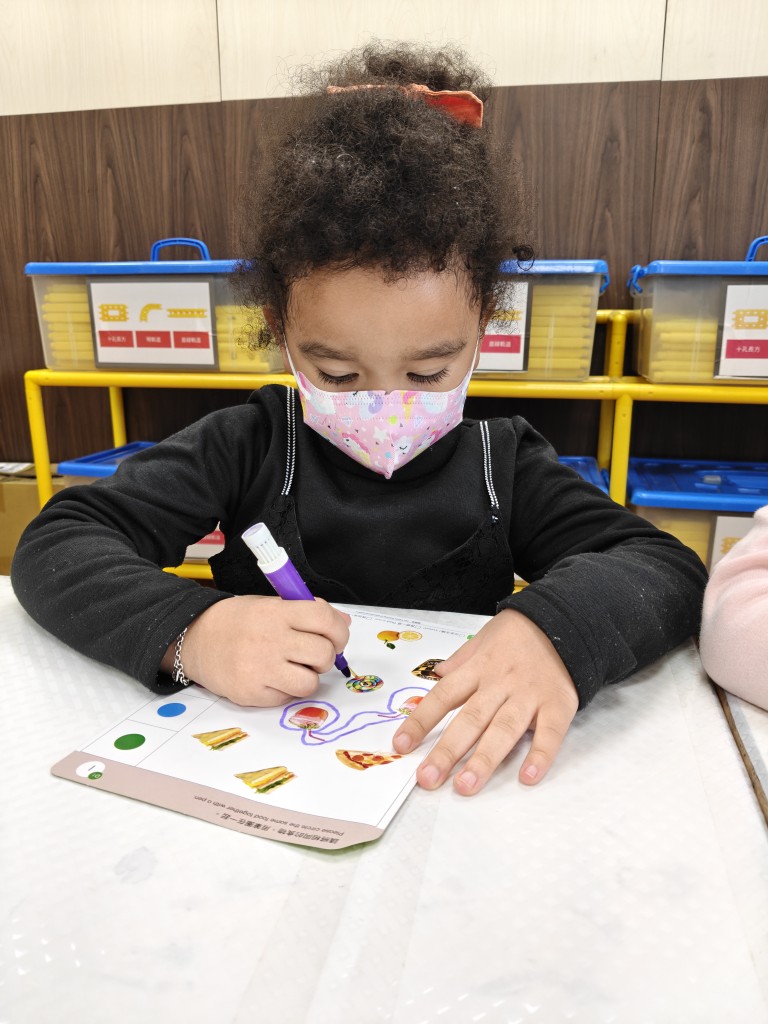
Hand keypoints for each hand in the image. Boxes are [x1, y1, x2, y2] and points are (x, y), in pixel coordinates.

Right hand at [166, 596, 349, 706]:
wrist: (194, 639)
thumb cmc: (236, 621)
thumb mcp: (270, 605)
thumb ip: (307, 613)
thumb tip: (344, 624)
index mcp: (276, 612)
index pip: (324, 619)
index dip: (339, 631)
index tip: (337, 637)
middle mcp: (270, 640)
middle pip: (323, 654)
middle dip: (325, 656)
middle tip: (313, 654)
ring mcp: (260, 669)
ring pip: (310, 683)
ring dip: (308, 677)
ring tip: (293, 668)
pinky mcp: (252, 693)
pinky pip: (287, 698)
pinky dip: (286, 690)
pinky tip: (271, 677)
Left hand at [392, 608, 577, 793]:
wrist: (564, 620)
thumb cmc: (518, 634)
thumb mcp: (482, 638)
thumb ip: (460, 661)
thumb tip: (437, 674)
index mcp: (478, 669)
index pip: (443, 697)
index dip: (420, 721)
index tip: (401, 745)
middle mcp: (500, 684)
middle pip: (470, 720)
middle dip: (447, 751)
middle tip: (428, 779)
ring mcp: (529, 696)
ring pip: (504, 730)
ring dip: (484, 760)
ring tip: (466, 786)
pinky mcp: (558, 705)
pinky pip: (549, 734)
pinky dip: (540, 756)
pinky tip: (527, 777)